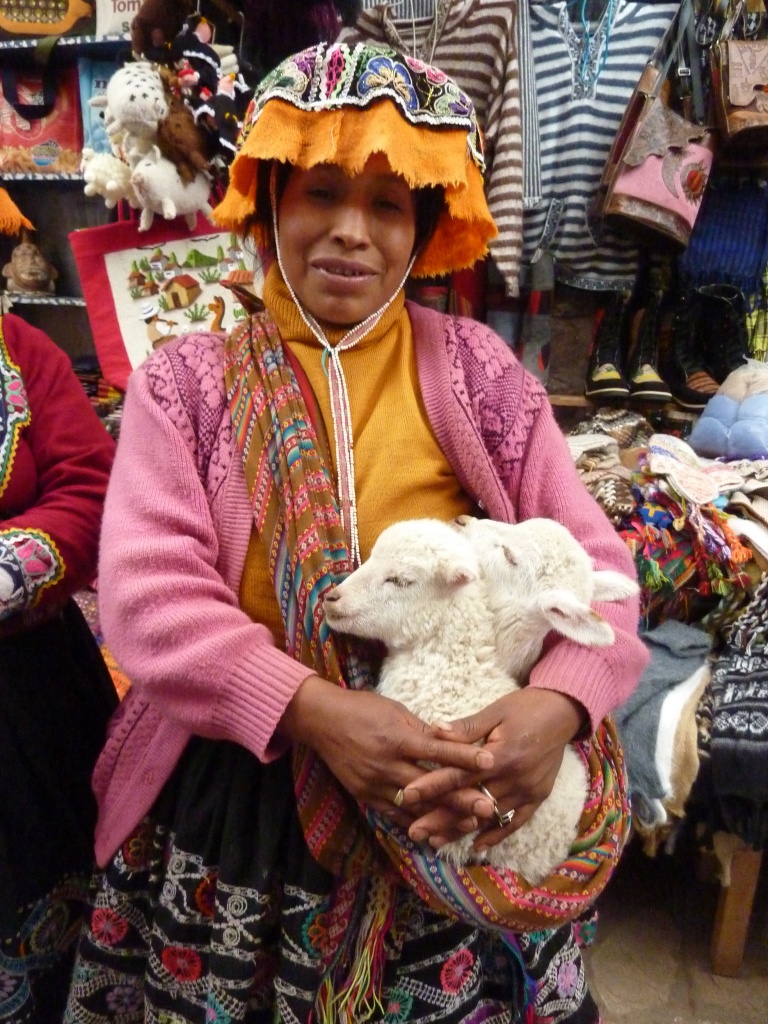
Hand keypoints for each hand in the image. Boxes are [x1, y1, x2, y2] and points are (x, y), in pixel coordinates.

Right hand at [280, 675, 494, 825]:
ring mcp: (375, 784)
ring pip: (415, 806)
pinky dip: (415, 824)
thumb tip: (452, 739)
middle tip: (488, 807)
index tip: (490, 762)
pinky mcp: (365, 797)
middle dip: (460, 797)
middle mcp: (387, 765)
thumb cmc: (362, 708)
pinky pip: (395, 815)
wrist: (322, 721)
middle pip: (430, 785)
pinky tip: (435, 833)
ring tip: (469, 825)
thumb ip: (423, 730)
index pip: (437, 750)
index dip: (465, 757)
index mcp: (397, 738)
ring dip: (443, 816)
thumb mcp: (395, 710)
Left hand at [401, 687, 585, 850]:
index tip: (407, 795)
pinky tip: (476, 846)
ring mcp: (528, 792)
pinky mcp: (538, 798)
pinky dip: (495, 835)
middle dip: (440, 819)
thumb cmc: (525, 707)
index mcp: (501, 755)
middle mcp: (514, 779)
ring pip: (488, 817)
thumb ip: (465, 727)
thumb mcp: (495, 711)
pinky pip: (514, 822)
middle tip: (414, 832)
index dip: (432, 785)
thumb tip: (434, 730)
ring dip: (461, 831)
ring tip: (435, 842)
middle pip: (470, 803)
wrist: (563, 711)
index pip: (459, 775)